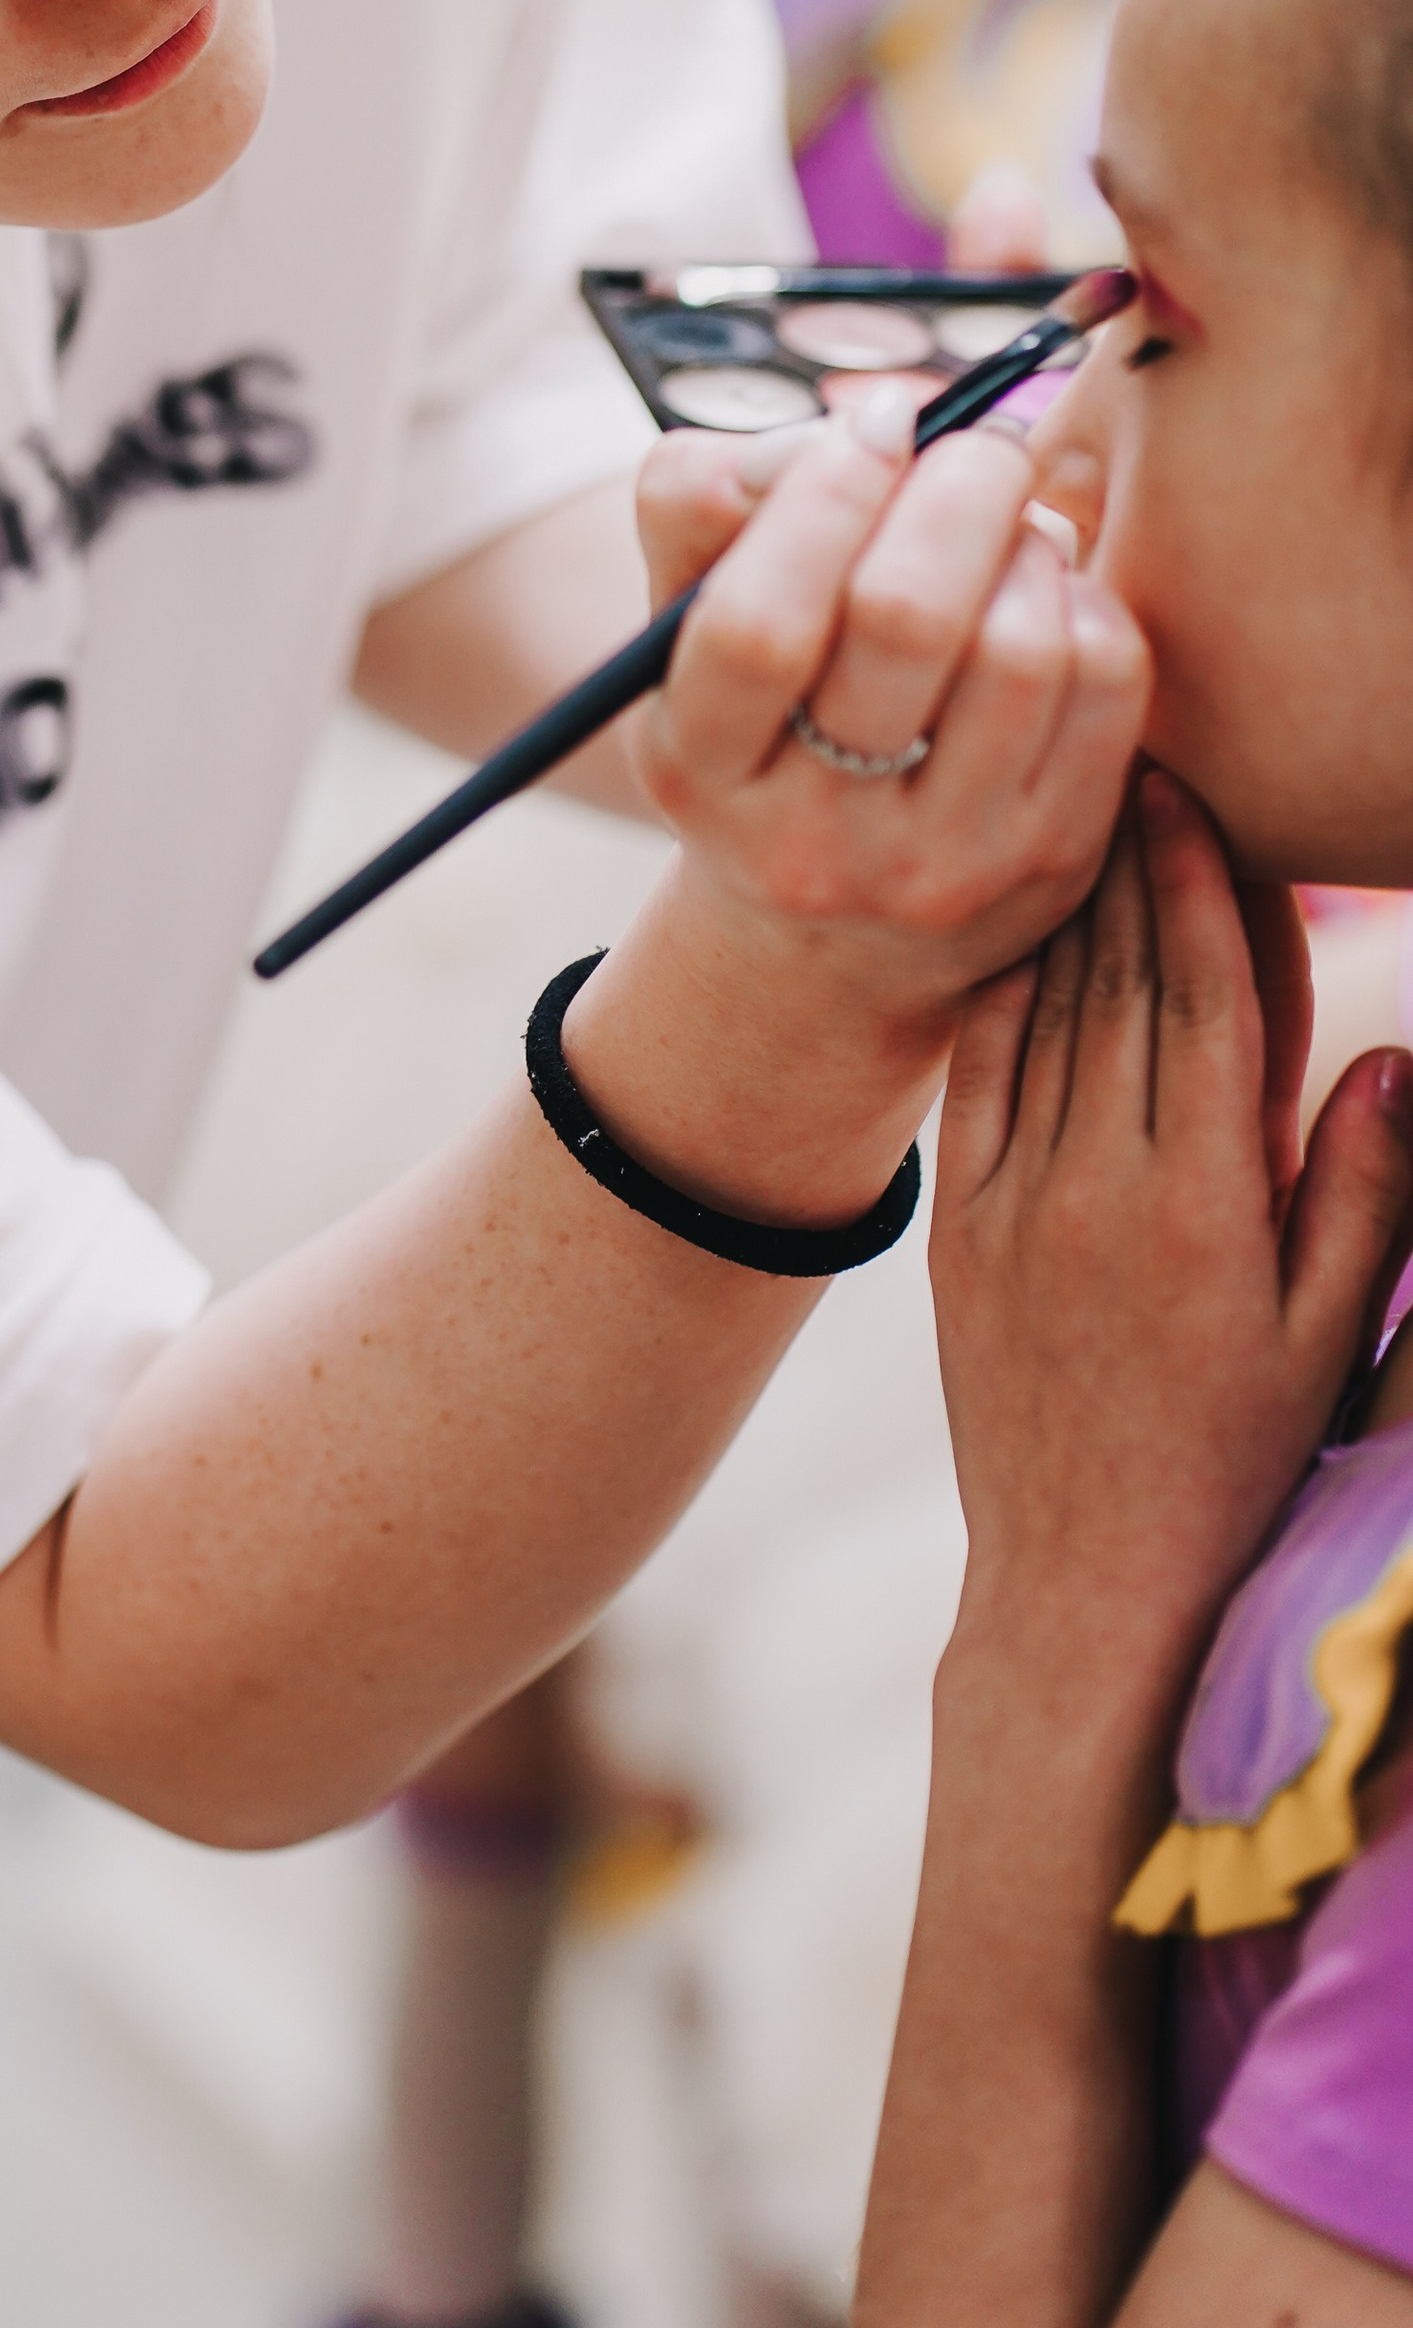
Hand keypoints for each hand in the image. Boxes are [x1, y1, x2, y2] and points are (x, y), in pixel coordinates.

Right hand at [628, 388, 1149, 1047]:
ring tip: (1006, 525)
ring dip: (1028, 542)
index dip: (822, 493)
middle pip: (907, 616)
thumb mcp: (681, 639)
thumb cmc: (758, 728)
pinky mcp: (1053, 863)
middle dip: (959, 484)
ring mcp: (943, 868)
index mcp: (700, 771)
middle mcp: (813, 842)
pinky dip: (1085, 599)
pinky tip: (1045, 596)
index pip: (756, 622)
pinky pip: (1106, 683)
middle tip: (974, 444)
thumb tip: (847, 431)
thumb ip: (700, 511)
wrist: (834, 934)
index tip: (872, 423)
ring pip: (1022, 645)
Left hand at [935, 768, 1412, 1706]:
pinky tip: (1003, 928)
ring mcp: (1018, 1198)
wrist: (1087, 1575)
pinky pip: (971, 1077)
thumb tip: (1402, 1053)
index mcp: (1206, 1198)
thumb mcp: (1329, 1334)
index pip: (1207, 1000)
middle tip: (1127, 752)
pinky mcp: (959, 1226)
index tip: (1188, 794)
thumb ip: (1365, 1191)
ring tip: (1069, 807)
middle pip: (1121, 981)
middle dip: (1130, 861)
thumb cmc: (1238, 1457)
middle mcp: (1101, 1179)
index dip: (1199, 884)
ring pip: (1044, 1013)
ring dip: (1062, 905)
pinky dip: (992, 992)